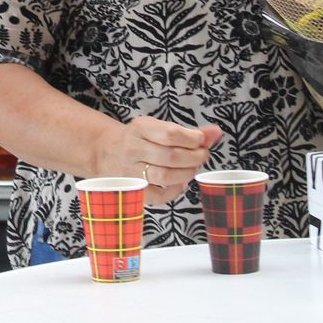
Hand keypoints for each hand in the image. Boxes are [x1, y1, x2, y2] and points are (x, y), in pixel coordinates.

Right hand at [99, 117, 223, 202]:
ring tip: (193, 168)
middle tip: (202, 155)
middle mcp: (133, 148)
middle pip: (170, 156)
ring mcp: (131, 171)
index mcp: (140, 128)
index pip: (170, 134)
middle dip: (194, 157)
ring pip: (165, 176)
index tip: (202, 141)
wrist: (106, 152)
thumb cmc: (140, 139)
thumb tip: (216, 132)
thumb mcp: (159, 127)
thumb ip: (190, 132)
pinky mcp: (133, 189)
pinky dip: (174, 191)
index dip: (192, 139)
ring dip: (187, 173)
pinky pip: (157, 195)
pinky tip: (181, 183)